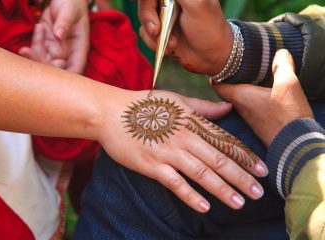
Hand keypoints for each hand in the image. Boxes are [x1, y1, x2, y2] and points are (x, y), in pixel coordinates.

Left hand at [19, 0, 88, 73]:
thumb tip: (59, 35)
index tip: (52, 73)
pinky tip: (34, 33)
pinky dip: (31, 48)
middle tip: (34, 49)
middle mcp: (68, 54)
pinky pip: (36, 53)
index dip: (66, 77)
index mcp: (79, 49)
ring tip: (39, 28)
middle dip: (43, 63)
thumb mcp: (70, 10)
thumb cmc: (72, 3)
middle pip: (56, 71)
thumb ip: (65, 22)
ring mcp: (56, 51)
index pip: (75, 70)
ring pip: (44, 63)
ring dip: (35, 53)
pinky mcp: (45, 45)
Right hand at [97, 89, 267, 212]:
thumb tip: (228, 107)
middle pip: (218, 159)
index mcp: (192, 121)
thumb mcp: (176, 100)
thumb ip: (203, 107)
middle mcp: (184, 137)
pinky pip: (175, 183)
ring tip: (239, 203)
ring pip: (201, 173)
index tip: (262, 170)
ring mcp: (168, 152)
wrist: (112, 113)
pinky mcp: (152, 166)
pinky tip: (205, 207)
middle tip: (258, 193)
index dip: (245, 157)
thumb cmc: (144, 105)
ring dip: (222, 189)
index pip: (224, 141)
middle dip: (241, 177)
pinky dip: (190, 195)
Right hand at [138, 0, 231, 73]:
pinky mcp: (159, 30)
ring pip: (142, 17)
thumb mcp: (196, 4)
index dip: (145, 0)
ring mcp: (163, 14)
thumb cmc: (209, 27)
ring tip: (172, 43)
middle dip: (148, 16)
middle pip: (145, 2)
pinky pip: (144, 32)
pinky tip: (170, 48)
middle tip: (156, 30)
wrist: (212, 57)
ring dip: (154, 33)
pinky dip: (154, 42)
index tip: (134, 2)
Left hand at [213, 49, 313, 146]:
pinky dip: (251, 97)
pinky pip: (249, 107)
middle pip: (226, 91)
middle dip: (228, 78)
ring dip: (240, 88)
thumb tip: (279, 52)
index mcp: (240, 96)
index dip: (215, 73)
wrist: (295, 145)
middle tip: (233, 66)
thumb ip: (282, 66)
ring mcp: (249, 117)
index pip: (217, 84)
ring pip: (238, 99)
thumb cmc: (287, 115)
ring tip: (247, 75)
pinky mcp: (258, 124)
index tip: (216, 63)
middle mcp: (240, 108)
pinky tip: (262, 92)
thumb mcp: (288, 85)